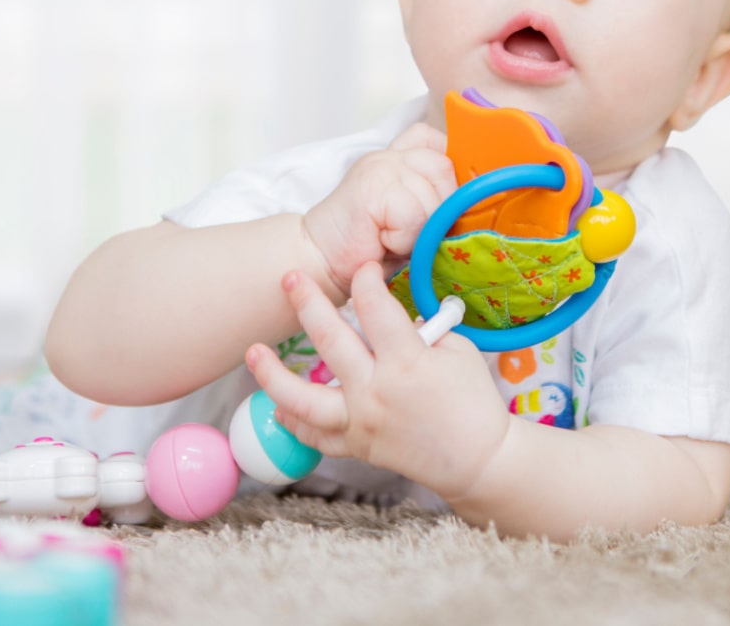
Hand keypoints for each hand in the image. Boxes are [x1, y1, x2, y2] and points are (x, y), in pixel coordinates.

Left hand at [244, 262, 512, 501]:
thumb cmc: (473, 402)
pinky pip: (315, 436)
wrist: (477, 459)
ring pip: (303, 399)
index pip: (374, 307)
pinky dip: (293, 423)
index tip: (362, 270)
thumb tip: (393, 313)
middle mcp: (376, 391)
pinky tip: (276, 406)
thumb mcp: (458, 351)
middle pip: (330, 339)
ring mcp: (361, 421)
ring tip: (252, 352)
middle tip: (291, 278)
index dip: (366, 281)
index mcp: (407, 361)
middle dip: (307, 302)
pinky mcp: (356, 445)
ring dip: (272, 373)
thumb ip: (422, 330)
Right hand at [300, 122, 456, 297]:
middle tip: (410, 232)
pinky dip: (405, 239)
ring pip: (434, 198)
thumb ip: (435, 202)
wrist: (318, 259)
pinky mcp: (373, 186)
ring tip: (393, 239)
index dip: (452, 169)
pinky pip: (415, 215)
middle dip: (439, 210)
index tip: (444, 201)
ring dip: (420, 231)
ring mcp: (382, 167)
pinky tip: (383, 241)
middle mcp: (392, 156)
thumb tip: (477, 208)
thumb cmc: (366, 247)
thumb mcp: (409, 219)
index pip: (440, 141)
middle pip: (447, 171)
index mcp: (400, 157)